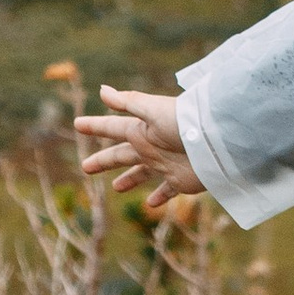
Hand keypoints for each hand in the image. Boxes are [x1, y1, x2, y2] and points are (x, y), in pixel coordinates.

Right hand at [74, 85, 207, 213]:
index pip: (112, 127)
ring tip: (116, 188)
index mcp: (141, 130)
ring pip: (141, 174)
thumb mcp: (153, 110)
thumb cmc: (184, 122)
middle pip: (120, 155)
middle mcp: (150, 147)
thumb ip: (128, 102)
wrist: (216, 141)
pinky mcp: (180, 180)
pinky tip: (151, 204)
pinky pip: (167, 191)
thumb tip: (102, 90)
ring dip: (129, 180)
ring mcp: (164, 164)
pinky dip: (159, 197)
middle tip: (85, 168)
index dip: (95, 126)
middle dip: (103, 161)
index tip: (77, 123)